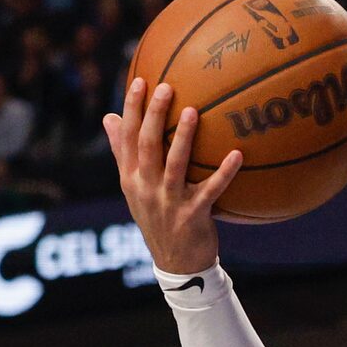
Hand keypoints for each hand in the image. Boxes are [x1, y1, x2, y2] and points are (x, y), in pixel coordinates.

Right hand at [102, 77, 241, 275]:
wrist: (176, 265)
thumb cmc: (157, 219)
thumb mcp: (133, 189)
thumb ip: (122, 153)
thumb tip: (109, 117)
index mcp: (132, 179)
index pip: (127, 139)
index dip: (132, 110)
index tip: (139, 81)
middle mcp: (147, 189)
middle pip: (147, 147)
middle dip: (153, 116)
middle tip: (166, 88)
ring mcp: (170, 204)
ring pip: (175, 166)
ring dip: (183, 138)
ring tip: (193, 112)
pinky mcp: (193, 216)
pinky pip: (211, 191)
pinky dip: (224, 173)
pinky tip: (237, 154)